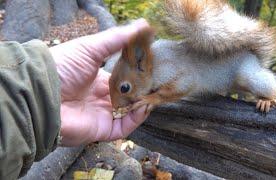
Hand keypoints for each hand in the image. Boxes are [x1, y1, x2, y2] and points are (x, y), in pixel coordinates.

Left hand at [50, 19, 150, 145]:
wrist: (40, 93)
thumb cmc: (62, 67)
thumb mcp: (91, 48)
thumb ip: (117, 39)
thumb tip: (143, 25)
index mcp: (98, 80)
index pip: (125, 78)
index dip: (139, 73)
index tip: (153, 65)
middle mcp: (102, 98)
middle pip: (130, 95)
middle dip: (145, 89)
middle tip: (159, 81)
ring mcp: (103, 114)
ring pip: (131, 112)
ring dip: (144, 103)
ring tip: (154, 92)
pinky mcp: (103, 129)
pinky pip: (125, 126)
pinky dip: (137, 118)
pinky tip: (144, 105)